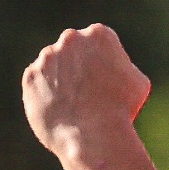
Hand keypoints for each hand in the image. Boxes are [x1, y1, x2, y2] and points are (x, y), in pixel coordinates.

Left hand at [22, 25, 151, 162]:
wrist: (94, 135)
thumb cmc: (122, 110)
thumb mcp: (138, 82)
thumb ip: (122, 66)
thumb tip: (112, 67)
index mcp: (98, 34)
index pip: (96, 43)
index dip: (100, 63)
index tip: (102, 81)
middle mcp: (70, 39)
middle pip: (72, 50)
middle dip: (76, 67)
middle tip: (85, 92)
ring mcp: (47, 57)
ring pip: (52, 67)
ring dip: (58, 80)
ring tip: (72, 105)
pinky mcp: (30, 77)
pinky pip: (36, 84)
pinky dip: (44, 95)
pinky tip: (57, 110)